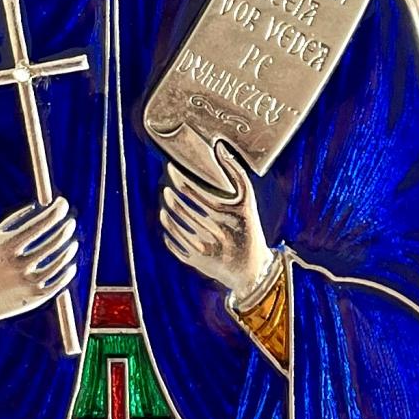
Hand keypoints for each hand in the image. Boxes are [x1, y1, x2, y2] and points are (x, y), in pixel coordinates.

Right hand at [0, 195, 78, 332]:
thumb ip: (14, 219)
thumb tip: (40, 206)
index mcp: (7, 247)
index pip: (40, 225)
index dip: (55, 212)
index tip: (63, 203)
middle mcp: (18, 264)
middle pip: (52, 242)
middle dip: (65, 228)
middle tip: (70, 222)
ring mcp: (28, 283)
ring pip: (59, 262)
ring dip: (69, 249)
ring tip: (72, 242)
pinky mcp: (35, 298)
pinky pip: (59, 282)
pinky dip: (67, 271)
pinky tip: (69, 264)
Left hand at [159, 147, 273, 307]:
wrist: (252, 270)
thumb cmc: (248, 228)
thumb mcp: (247, 201)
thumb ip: (236, 173)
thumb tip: (220, 148)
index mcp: (225, 214)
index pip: (193, 191)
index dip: (179, 177)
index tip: (171, 168)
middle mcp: (214, 232)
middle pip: (182, 208)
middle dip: (170, 194)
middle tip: (166, 186)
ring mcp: (204, 248)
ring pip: (175, 225)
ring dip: (166, 211)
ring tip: (166, 202)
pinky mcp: (197, 262)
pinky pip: (174, 244)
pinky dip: (169, 233)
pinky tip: (168, 224)